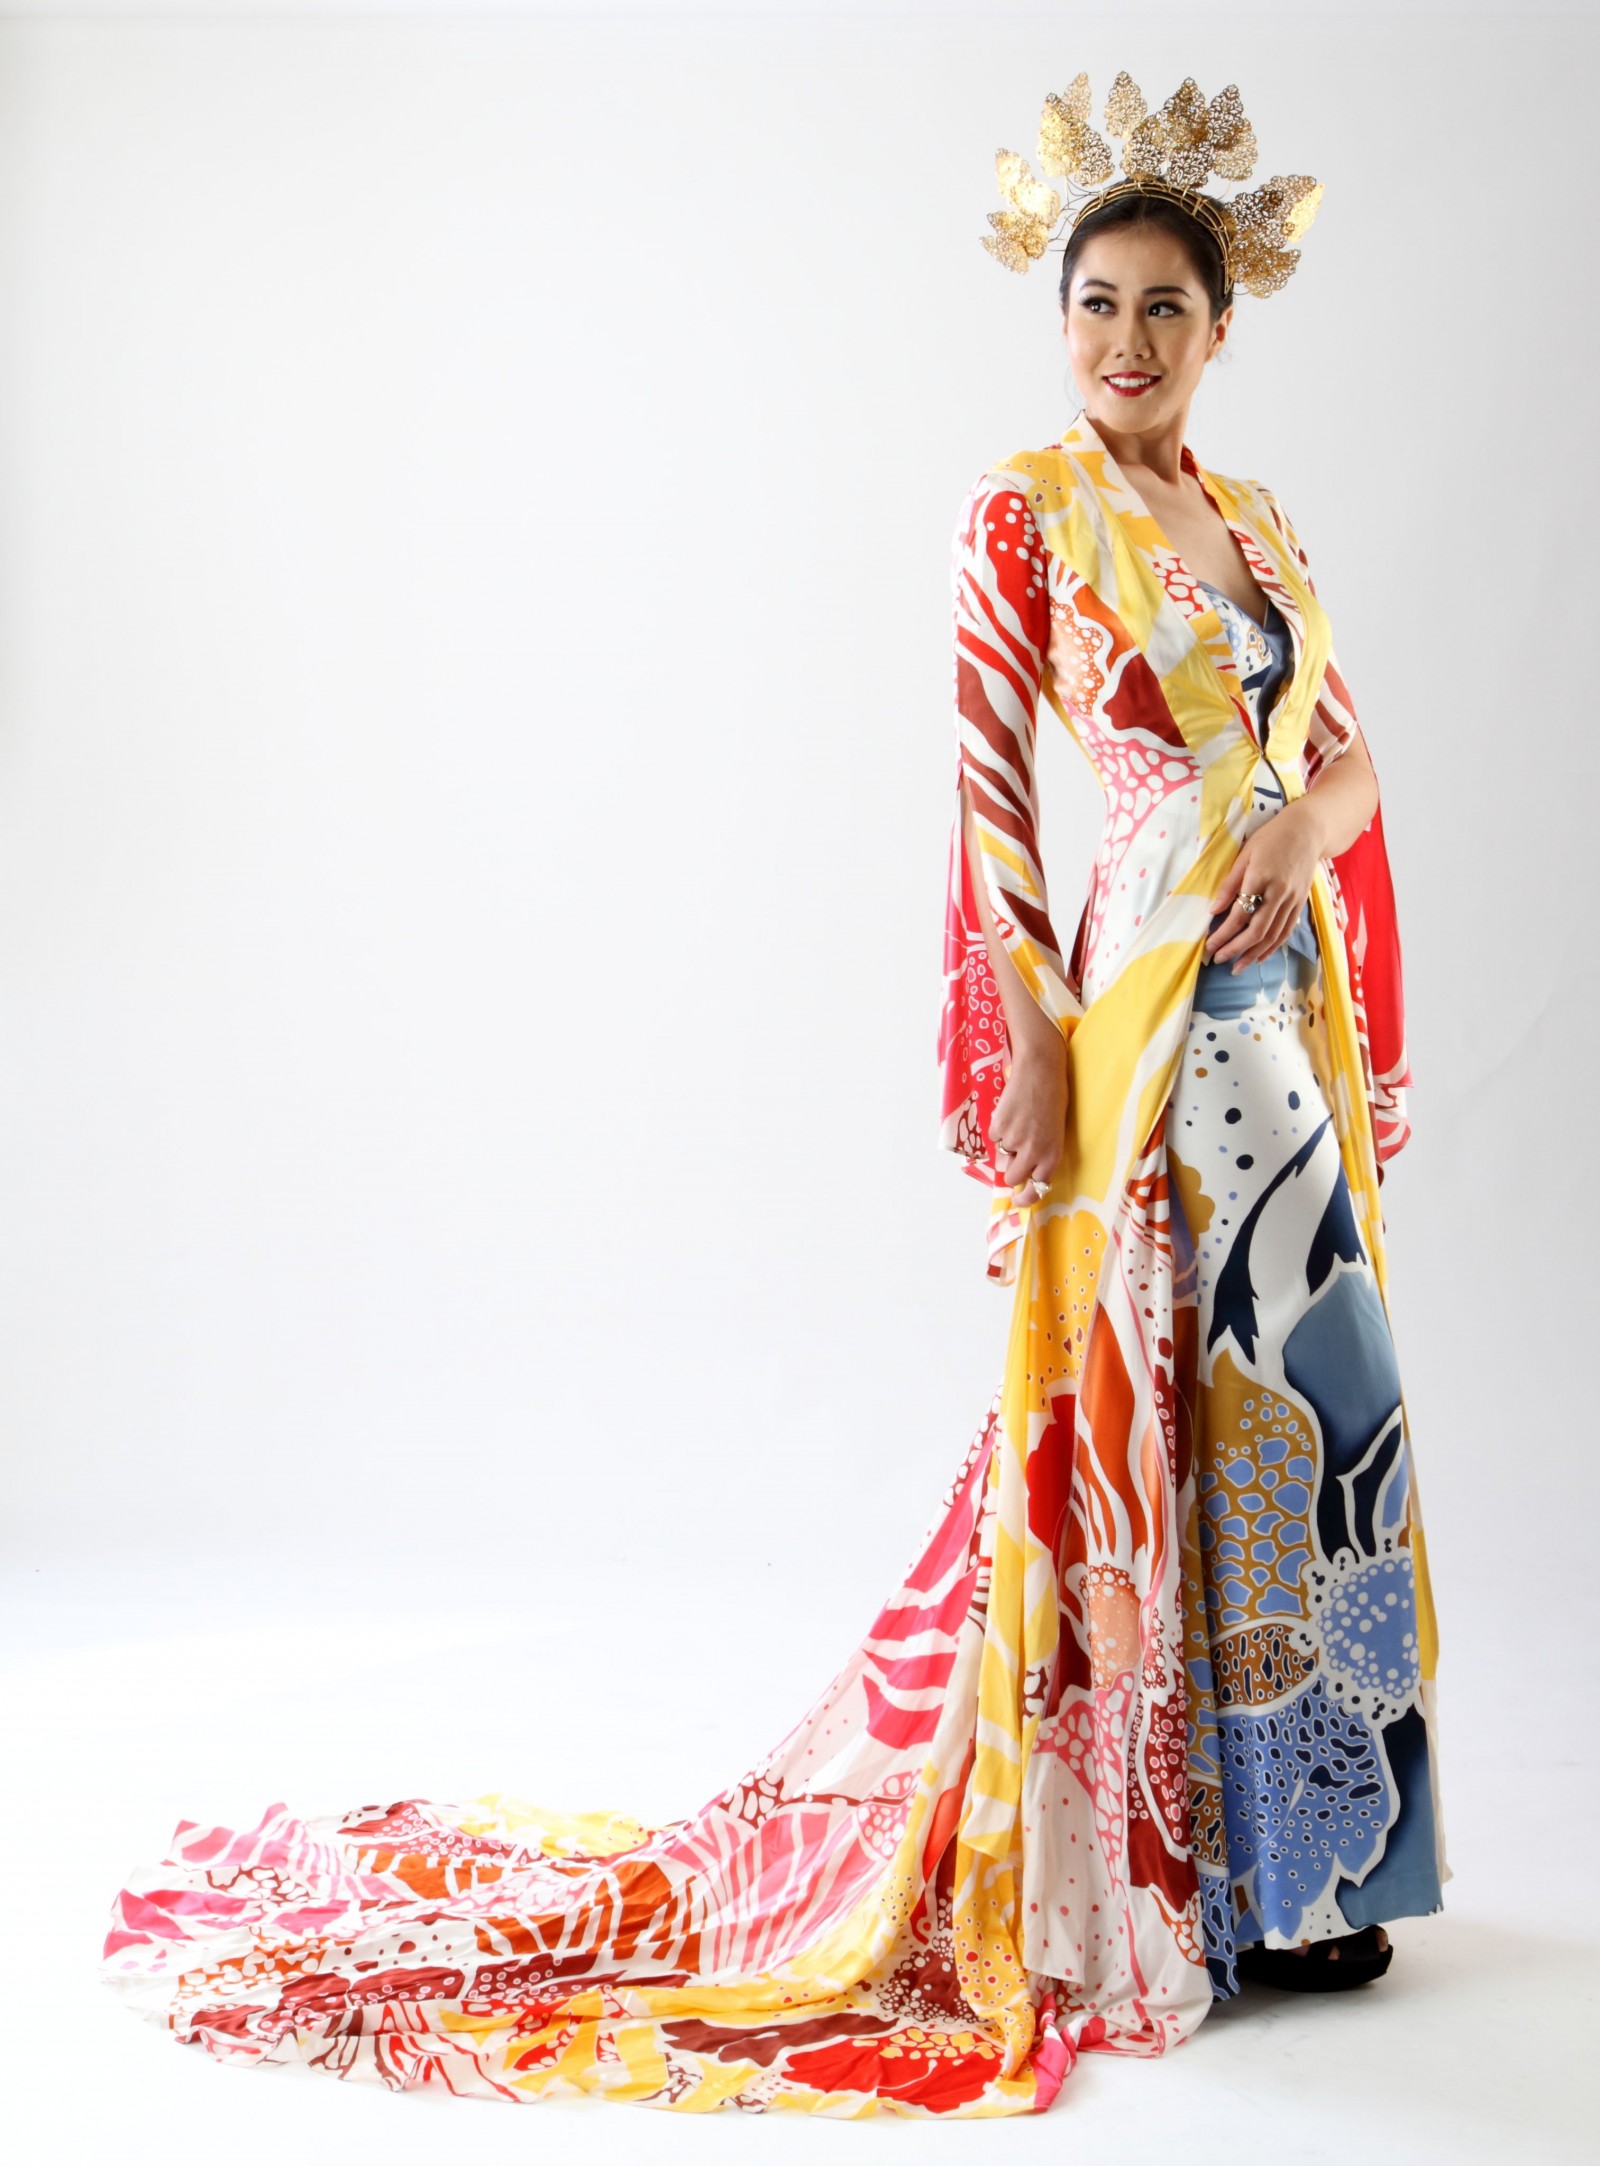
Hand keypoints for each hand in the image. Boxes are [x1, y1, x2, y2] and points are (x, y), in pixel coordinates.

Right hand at [991, 1041, 1067, 1203]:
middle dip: (1011, 1170)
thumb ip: (1042, 1153)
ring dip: (1005, 1147)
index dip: (1025, 1197)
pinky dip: (999, 1129)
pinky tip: (1011, 1113)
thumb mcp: (1055, 1132)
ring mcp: (1014, 1141)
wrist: (1040, 1071)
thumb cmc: (1053, 1098)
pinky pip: (994, 1137)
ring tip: (1018, 1124)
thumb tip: (1025, 1169)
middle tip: (1014, 1156)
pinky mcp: (999, 1127)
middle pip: (1012, 1177)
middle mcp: (1033, 1152)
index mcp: (1052, 1156)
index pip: (1037, 1188)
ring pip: (1001, 1157)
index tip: (1018, 1200)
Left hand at [1205, 803, 1321, 970]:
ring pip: (1272, 935)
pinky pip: (1286, 931)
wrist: (1308, 831)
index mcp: (1261, 877)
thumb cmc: (1271, 838)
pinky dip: (1272, 947)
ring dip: (1253, 954)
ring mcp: (1293, 900)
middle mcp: (1279, 892)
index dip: (1223, 933)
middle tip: (1218, 959)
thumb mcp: (1245, 854)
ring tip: (1236, 967)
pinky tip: (1259, 957)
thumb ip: (1230, 884)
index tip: (1209, 944)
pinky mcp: (1300, 903)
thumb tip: (1213, 910)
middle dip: (1235, 949)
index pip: (1240, 914)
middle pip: (1256, 930)